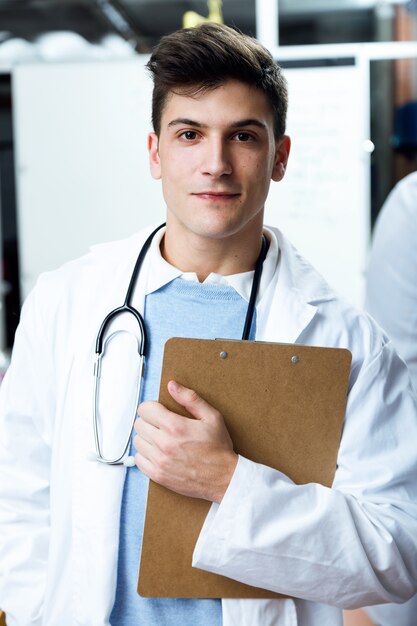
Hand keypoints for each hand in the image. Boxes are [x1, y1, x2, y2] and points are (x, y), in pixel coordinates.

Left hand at [133, 380, 237, 502]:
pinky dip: (146, 455)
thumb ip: (190, 399)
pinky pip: (138, 460)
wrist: (224, 478)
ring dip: (147, 438)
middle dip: (149, 421)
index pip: (145, 409)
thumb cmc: (218, 448)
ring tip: (161, 439)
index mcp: (175, 426)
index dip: (152, 407)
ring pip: (138, 441)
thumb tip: (172, 386)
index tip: (159, 411)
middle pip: (139, 424)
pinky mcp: (158, 475)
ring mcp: (159, 461)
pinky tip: (158, 453)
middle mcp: (164, 444)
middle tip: (162, 425)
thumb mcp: (211, 417)